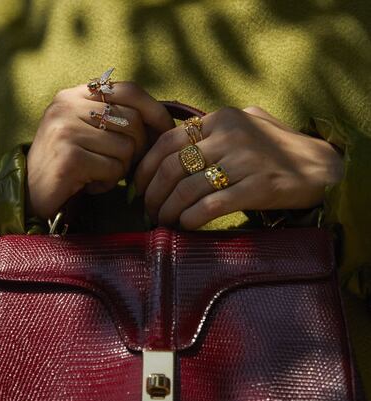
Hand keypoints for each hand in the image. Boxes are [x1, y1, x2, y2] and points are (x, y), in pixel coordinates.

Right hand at [26, 82, 173, 218]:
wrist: (30, 192)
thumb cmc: (68, 164)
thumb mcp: (87, 132)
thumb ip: (114, 119)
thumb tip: (163, 123)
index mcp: (74, 95)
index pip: (128, 89)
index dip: (154, 109)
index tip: (167, 129)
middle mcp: (67, 106)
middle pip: (133, 122)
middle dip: (138, 149)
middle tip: (122, 165)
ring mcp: (66, 130)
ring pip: (126, 148)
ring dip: (119, 169)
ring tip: (99, 174)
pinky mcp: (69, 157)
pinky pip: (113, 169)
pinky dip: (107, 182)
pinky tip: (89, 185)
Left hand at [134, 106, 343, 228]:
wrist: (317, 166)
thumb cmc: (274, 148)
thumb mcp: (246, 122)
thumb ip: (213, 127)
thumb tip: (174, 141)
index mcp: (220, 118)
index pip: (166, 142)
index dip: (145, 169)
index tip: (138, 189)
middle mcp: (229, 136)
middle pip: (172, 169)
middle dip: (153, 195)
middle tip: (148, 212)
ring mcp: (244, 161)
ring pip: (188, 190)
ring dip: (169, 211)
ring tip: (164, 222)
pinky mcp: (257, 187)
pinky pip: (212, 206)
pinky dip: (191, 219)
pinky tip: (186, 226)